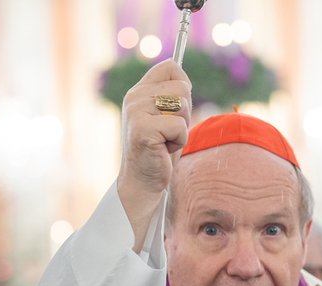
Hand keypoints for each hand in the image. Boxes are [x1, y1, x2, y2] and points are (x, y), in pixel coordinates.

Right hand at [117, 59, 192, 251]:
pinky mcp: (143, 129)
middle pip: (182, 87)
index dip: (183, 84)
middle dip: (185, 113)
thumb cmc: (158, 152)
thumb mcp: (164, 118)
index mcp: (139, 91)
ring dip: (182, 128)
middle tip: (169, 132)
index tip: (177, 107)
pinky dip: (179, 142)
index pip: (170, 67)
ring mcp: (136, 112)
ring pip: (182, 105)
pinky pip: (179, 127)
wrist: (142, 183)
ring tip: (165, 140)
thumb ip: (170, 97)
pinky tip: (163, 150)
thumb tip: (187, 82)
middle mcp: (134, 97)